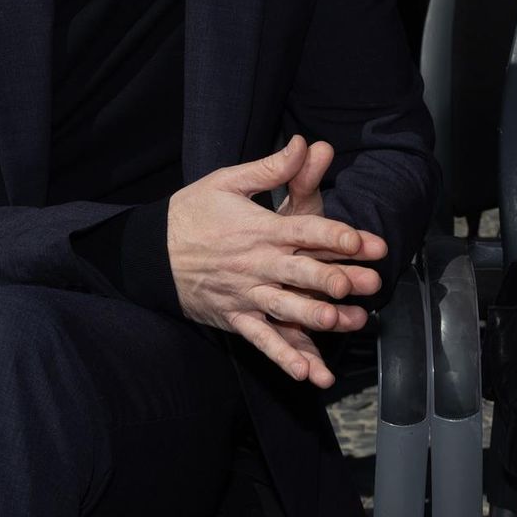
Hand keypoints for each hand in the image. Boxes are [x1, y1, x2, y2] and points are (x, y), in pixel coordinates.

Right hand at [168, 136, 388, 386]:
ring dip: (317, 318)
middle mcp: (256, 264)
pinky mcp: (236, 317)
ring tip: (346, 323)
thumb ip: (271, 168)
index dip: (334, 235)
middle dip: (334, 278)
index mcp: (259, 229)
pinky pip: (262, 340)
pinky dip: (283, 356)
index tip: (362, 241)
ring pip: (286, 309)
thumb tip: (304, 143)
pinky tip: (308, 373)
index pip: (303, 230)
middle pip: (301, 272)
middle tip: (367, 283)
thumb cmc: (194, 212)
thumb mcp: (228, 181)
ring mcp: (245, 294)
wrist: (150, 253)